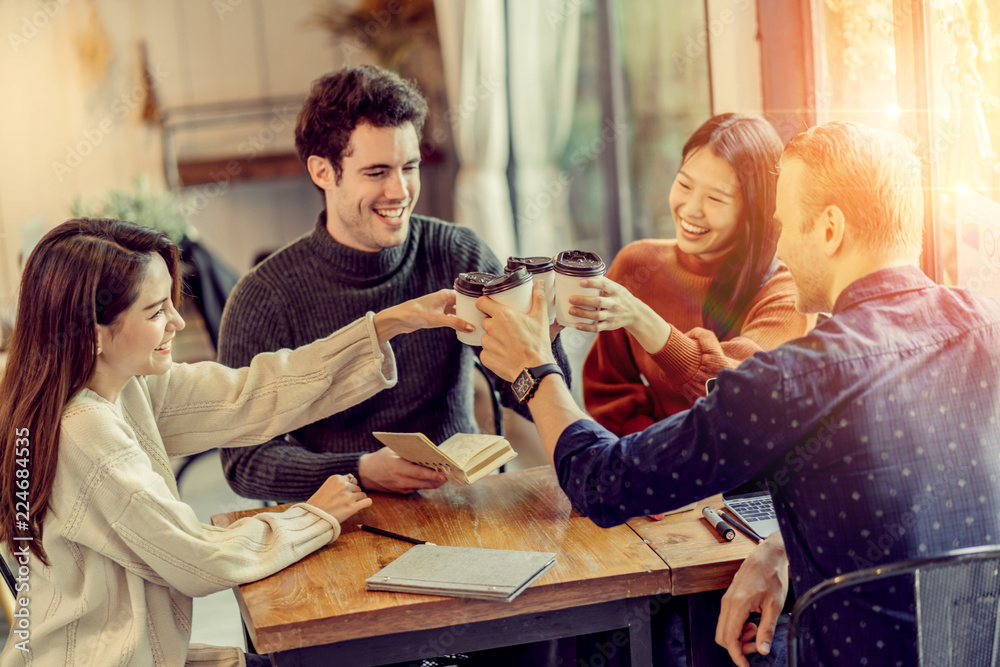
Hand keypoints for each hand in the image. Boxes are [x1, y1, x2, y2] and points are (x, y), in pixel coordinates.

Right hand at [306, 474, 372, 523]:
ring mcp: (348, 496)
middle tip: (344, 502)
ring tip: (348, 506)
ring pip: (362, 495)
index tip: (344, 494)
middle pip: (357, 487)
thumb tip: (353, 482)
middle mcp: (343, 485)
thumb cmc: (317, 504)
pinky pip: (367, 501)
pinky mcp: (352, 507)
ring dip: (358, 500)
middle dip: (353, 494)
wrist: (312, 518)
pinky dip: (367, 503)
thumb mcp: (326, 488)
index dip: (349, 487)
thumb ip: (338, 484)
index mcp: (336, 478)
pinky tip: (364, 505)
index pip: (351, 479)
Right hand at [358, 447, 447, 493]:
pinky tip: (431, 478)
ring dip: (434, 482)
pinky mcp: (402, 492)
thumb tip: (427, 452)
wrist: (365, 473)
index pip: (420, 473)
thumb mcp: (393, 451)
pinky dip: (425, 483)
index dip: (434, 475)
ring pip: (423, 486)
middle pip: (425, 483)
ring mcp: (402, 488)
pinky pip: (417, 488)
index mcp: (399, 468)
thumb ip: (409, 453)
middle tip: (450, 474)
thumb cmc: (380, 458)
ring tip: (443, 475)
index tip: (444, 475)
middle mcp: (401, 480)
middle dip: (438, 480)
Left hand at [372, 289, 473, 344]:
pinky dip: (457, 321)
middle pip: (463, 303)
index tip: (485, 308)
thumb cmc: (415, 314)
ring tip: (476, 323)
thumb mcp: (438, 320)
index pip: (465, 295)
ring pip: (458, 310)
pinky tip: (463, 327)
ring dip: (465, 316)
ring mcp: (441, 307)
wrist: (399, 319)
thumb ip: (455, 323)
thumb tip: (471, 328)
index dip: (475, 301)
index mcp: (445, 294)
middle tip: (483, 318)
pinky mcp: (437, 314)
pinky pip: (452, 317)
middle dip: (471, 310)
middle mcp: (444, 298)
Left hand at [477, 281, 555, 381]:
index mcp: (502, 315)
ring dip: (494, 339)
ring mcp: (486, 343)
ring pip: (486, 337)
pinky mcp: (485, 358)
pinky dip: (493, 353)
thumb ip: (539, 298)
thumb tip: (540, 283)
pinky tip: (505, 355)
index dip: (484, 303)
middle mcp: (491, 327)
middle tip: (507, 328)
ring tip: (508, 344)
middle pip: (486, 321)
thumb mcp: (540, 318)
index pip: (481, 302)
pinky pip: (486, 352)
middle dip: (494, 323)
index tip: (489, 306)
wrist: (534, 370)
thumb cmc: (537, 344)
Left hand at [569, 276, 670, 353]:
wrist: (635, 313)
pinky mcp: (610, 325)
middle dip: (584, 300)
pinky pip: (597, 328)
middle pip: (598, 302)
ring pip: (596, 315)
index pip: (604, 285)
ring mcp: (612, 315)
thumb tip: (584, 274)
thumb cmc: (621, 297)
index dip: (592, 283)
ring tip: (570, 310)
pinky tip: (577, 325)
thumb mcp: (616, 287)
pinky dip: (587, 327)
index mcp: (615, 291)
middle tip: (571, 298)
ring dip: (582, 314)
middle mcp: (614, 303)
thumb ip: (603, 283)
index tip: (580, 282)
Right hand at [715, 533, 788, 666]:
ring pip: (724, 628)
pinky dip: (738, 627)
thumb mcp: (775, 606)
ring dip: (739, 637)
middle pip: (722, 636)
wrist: (768, 555)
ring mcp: (727, 599)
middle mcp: (728, 603)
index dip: (737, 656)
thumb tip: (762, 650)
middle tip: (757, 646)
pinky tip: (754, 623)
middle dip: (738, 647)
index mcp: (737, 605)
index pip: (729, 639)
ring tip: (758, 632)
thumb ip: (767, 630)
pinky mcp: (730, 598)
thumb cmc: (772, 576)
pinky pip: (728, 619)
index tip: (746, 666)